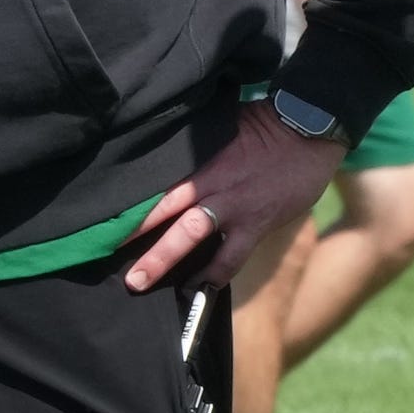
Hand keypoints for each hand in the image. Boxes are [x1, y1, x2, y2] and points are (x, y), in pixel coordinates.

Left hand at [124, 101, 345, 292]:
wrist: (310, 131)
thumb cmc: (267, 123)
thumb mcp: (225, 125)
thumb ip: (197, 142)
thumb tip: (167, 145)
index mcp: (201, 158)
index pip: (159, 180)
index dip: (132, 199)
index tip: (102, 213)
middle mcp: (212, 182)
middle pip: (164, 209)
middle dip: (133, 233)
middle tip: (102, 250)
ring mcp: (233, 206)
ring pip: (190, 235)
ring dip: (162, 259)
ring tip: (138, 282)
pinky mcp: (256, 224)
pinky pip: (230, 257)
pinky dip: (213, 274)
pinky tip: (196, 289)